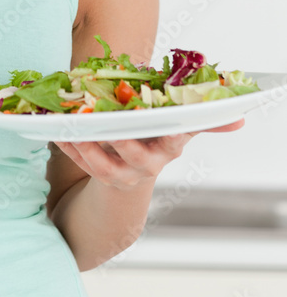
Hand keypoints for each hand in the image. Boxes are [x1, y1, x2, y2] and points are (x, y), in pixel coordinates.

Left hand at [52, 118, 244, 191]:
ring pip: (104, 165)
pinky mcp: (99, 176)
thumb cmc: (154, 141)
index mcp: (168, 148)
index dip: (174, 133)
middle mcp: (148, 164)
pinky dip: (69, 147)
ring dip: (88, 147)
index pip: (175, 140)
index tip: (170, 123)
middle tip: (109, 123)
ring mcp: (123, 175)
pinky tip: (57, 131)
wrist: (130, 179)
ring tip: (72, 128)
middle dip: (123, 140)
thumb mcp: (176, 129)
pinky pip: (82, 163)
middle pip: (137, 155)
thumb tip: (239, 117)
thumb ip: (201, 120)